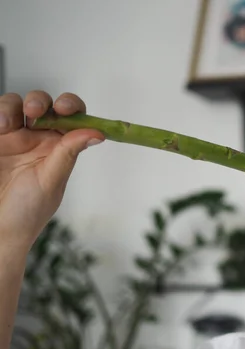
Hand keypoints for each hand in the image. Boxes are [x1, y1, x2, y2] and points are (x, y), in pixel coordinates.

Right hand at [0, 90, 104, 249]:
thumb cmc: (27, 213)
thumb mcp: (51, 182)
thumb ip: (68, 154)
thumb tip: (98, 133)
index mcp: (58, 147)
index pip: (71, 117)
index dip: (70, 106)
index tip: (65, 108)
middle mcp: (36, 138)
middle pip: (42, 104)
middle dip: (39, 101)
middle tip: (34, 112)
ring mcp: (10, 137)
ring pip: (13, 104)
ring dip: (11, 106)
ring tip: (6, 124)